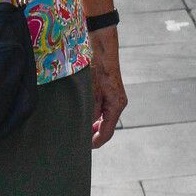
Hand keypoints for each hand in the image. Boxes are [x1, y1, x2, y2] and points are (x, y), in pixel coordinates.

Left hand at [88, 27, 126, 148]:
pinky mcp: (109, 93)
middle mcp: (118, 104)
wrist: (100, 49)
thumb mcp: (91, 94)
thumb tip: (85, 127)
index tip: (82, 147)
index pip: (107, 133)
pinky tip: (82, 113)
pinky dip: (93, 115)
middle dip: (92, 134)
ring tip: (77, 125)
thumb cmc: (96, 68)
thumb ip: (90, 113)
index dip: (94, 142)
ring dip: (91, 124)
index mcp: (117, 105)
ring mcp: (114, 98)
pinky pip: (101, 110)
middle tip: (77, 137)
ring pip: (103, 119)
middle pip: (106, 127)